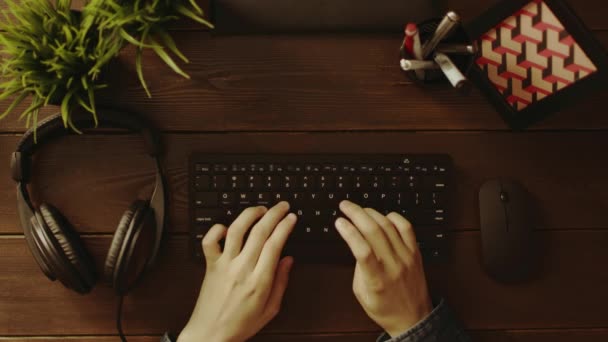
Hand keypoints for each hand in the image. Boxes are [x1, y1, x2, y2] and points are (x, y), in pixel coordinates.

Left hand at [178, 202, 295, 341]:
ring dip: (250, 215)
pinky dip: (217, 229)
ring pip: (236, 230)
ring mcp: (224, 265)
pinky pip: (209, 240)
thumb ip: (281, 283)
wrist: (210, 335)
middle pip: (259, 232)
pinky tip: (228, 226)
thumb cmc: (240, 325)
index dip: (285, 227)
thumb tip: (288, 259)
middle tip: (282, 206)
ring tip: (260, 209)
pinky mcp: (210, 265)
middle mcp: (241, 269)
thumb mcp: (270, 309)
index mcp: (259, 281)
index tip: (292, 218)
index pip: (275, 244)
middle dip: (274, 214)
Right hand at [335, 200, 432, 337]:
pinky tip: (384, 216)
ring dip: (371, 213)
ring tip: (360, 209)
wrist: (413, 318)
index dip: (348, 232)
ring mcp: (406, 257)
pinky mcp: (415, 253)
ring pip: (388, 226)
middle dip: (356, 213)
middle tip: (345, 206)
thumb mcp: (361, 293)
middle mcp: (392, 265)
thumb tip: (355, 243)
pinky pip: (406, 227)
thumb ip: (358, 267)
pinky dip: (393, 217)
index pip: (362, 249)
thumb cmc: (385, 308)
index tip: (339, 222)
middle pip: (374, 231)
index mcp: (376, 279)